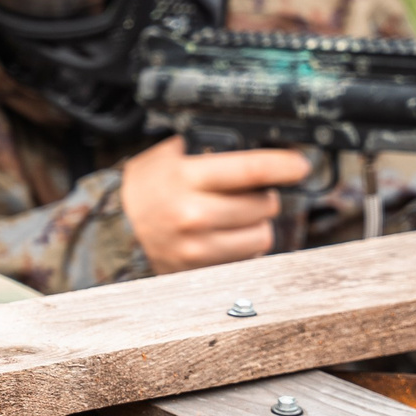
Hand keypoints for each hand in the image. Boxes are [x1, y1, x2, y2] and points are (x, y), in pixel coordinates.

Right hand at [119, 137, 313, 273]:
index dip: (282, 166)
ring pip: (262, 235)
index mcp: (185, 178)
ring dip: (257, 223)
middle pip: (263, 205)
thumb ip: (212, 148)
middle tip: (247, 191)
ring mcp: (197, 248)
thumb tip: (264, 145)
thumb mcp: (172, 155)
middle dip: (263, 195)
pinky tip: (223, 234)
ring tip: (235, 214)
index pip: (249, 170)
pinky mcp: (201, 270)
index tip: (300, 165)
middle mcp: (192, 215)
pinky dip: (243, 245)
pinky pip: (247, 258)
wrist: (115, 227)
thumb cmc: (148, 185)